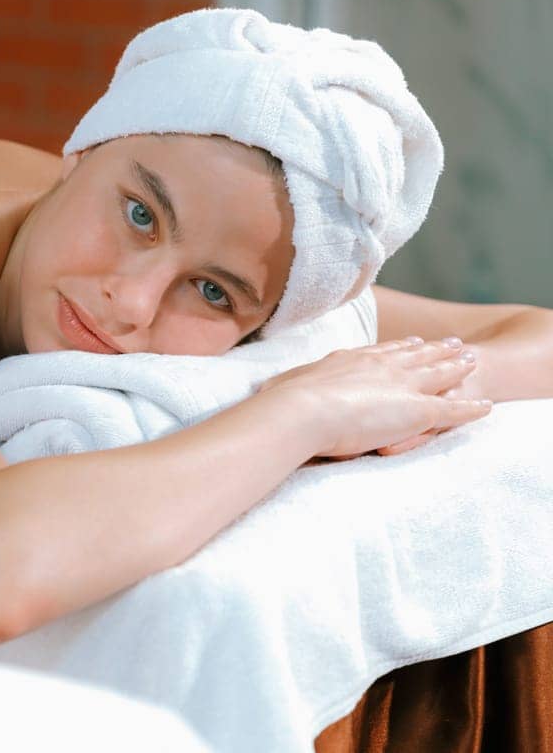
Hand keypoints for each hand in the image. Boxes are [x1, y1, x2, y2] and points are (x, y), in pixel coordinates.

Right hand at [255, 337, 492, 459]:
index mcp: (350, 360)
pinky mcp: (418, 409)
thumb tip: (268, 390)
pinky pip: (453, 408)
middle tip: (453, 342)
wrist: (300, 411)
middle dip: (434, 349)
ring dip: (457, 367)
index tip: (410, 342)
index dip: (398, 347)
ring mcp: (401, 386)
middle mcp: (380, 367)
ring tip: (473, 361)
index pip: (381, 352)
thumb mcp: (283, 387)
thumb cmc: (283, 403)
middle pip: (415, 355)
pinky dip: (471, 407)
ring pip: (439, 373)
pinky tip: (486, 405)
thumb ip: (287, 387)